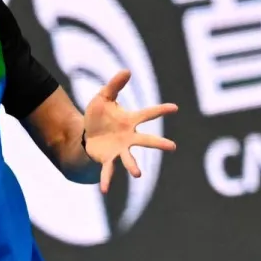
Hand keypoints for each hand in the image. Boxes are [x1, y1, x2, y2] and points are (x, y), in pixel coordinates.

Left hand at [82, 70, 178, 192]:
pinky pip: (108, 171)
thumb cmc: (98, 115)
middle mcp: (129, 137)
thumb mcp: (103, 97)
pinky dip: (107, 180)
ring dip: (133, 166)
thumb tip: (127, 70)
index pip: (148, 114)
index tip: (174, 108)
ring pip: (130, 158)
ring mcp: (119, 150)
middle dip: (159, 143)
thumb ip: (114, 85)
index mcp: (130, 121)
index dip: (161, 110)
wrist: (86, 134)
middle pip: (147, 140)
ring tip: (138, 174)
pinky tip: (105, 191)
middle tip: (172, 147)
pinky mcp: (107, 160)